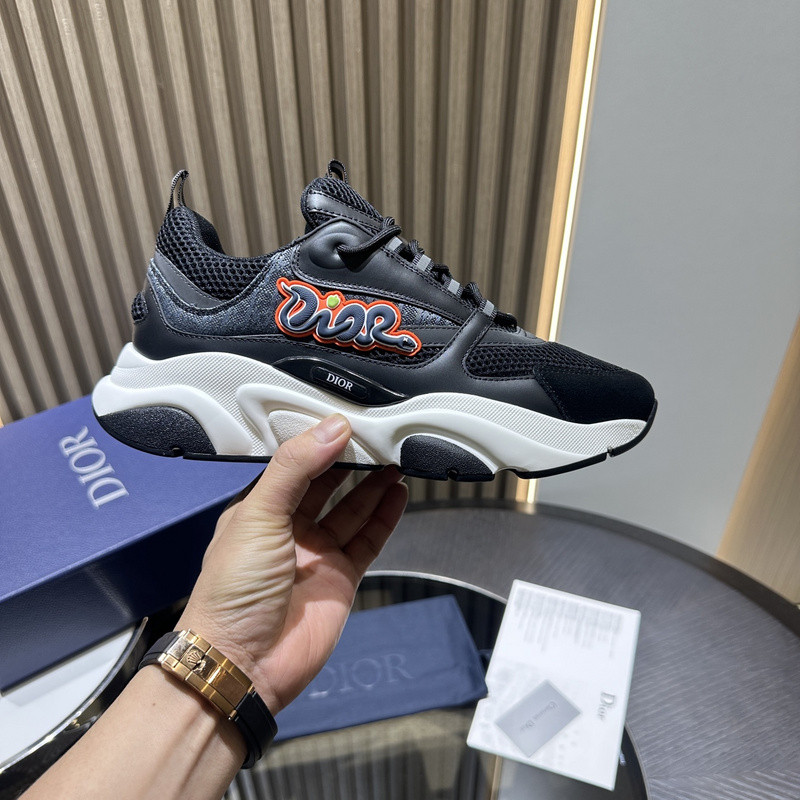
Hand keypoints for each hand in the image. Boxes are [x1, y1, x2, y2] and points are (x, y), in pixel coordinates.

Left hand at [176, 414, 407, 713]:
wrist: (244, 663)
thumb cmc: (232, 592)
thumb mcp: (258, 515)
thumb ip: (294, 468)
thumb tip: (331, 429)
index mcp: (258, 509)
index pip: (294, 464)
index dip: (319, 442)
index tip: (346, 420)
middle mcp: (288, 528)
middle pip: (327, 484)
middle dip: (351, 460)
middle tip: (377, 435)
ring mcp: (316, 553)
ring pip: (352, 509)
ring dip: (373, 485)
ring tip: (394, 458)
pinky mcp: (340, 577)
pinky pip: (368, 539)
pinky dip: (384, 516)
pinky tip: (396, 494)